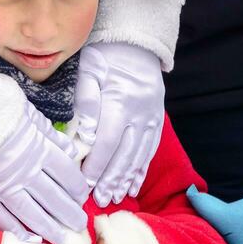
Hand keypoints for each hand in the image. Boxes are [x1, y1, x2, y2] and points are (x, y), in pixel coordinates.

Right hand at [0, 103, 88, 243]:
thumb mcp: (27, 113)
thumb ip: (50, 134)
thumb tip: (72, 150)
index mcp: (39, 150)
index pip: (66, 174)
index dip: (76, 188)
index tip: (82, 197)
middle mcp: (25, 172)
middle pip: (54, 198)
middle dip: (69, 213)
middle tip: (79, 225)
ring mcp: (3, 187)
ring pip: (32, 213)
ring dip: (49, 227)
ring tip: (62, 238)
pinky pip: (2, 218)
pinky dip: (17, 230)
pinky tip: (31, 240)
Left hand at [75, 42, 165, 205]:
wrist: (137, 43)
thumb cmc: (106, 56)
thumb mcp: (89, 69)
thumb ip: (86, 100)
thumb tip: (86, 132)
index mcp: (121, 102)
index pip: (107, 142)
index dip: (96, 166)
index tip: (85, 184)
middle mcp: (140, 114)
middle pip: (124, 154)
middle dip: (111, 180)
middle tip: (100, 200)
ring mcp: (151, 118)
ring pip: (138, 155)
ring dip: (126, 179)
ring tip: (116, 198)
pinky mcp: (157, 120)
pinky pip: (150, 150)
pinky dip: (141, 169)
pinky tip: (134, 185)